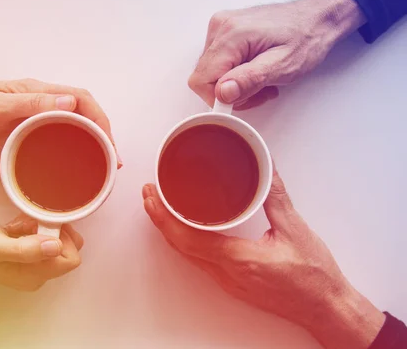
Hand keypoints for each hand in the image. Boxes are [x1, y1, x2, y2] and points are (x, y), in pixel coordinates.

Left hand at [0, 78, 120, 165]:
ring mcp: (37, 111)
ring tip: (103, 162)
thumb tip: (69, 103)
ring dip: (93, 138)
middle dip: (103, 132)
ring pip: (76, 120)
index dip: (99, 119)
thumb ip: (29, 103)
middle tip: (112, 159)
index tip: (108, 142)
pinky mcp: (31, 124)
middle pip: (84, 110)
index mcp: (38, 90)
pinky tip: (78, 158)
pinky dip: (76, 143)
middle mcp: (42, 98)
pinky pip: (61, 130)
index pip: (81, 98)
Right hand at [0, 214, 82, 291]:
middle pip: (66, 248)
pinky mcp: (28, 255)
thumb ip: (25, 249)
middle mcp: (38, 274)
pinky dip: (33, 227)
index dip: (63, 238)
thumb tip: (56, 247)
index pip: (70, 258)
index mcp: (33, 275)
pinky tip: (16, 225)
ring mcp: (33, 265)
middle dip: (50, 230)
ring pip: (55, 240)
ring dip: (40, 227)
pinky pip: (43, 237)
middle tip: (28, 223)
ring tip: (18, 224)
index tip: (43, 225)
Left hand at [142, 170, 384, 348]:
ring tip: (161, 207)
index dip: (163, 217)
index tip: (151, 197)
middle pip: (180, 246)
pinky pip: (200, 261)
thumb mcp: (295, 228)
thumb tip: (266, 167)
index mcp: (238, 259)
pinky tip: (186, 228)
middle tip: (149, 195)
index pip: (187, 238)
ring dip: (171, 231)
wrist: (326, 308)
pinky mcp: (233, 284)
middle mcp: (226, 274)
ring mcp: (228, 282)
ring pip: (188, 255)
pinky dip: (186, 241)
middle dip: (159, 219)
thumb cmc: (314, 276)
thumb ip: (276, 196)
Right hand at [188, 0, 365, 108]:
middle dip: (229, 92)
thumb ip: (250, 80)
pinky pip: (217, 63)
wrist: (316, 18)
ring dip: (234, 84)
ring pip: (210, 73)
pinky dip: (234, 73)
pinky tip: (254, 69)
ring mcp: (220, 27)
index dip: (218, 99)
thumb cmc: (306, 39)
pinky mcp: (224, 31)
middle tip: (259, 89)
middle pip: (204, 77)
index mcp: (232, 35)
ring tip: (261, 79)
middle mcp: (220, 27)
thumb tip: (222, 93)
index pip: (201, 80)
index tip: (243, 99)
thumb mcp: (283, 66)